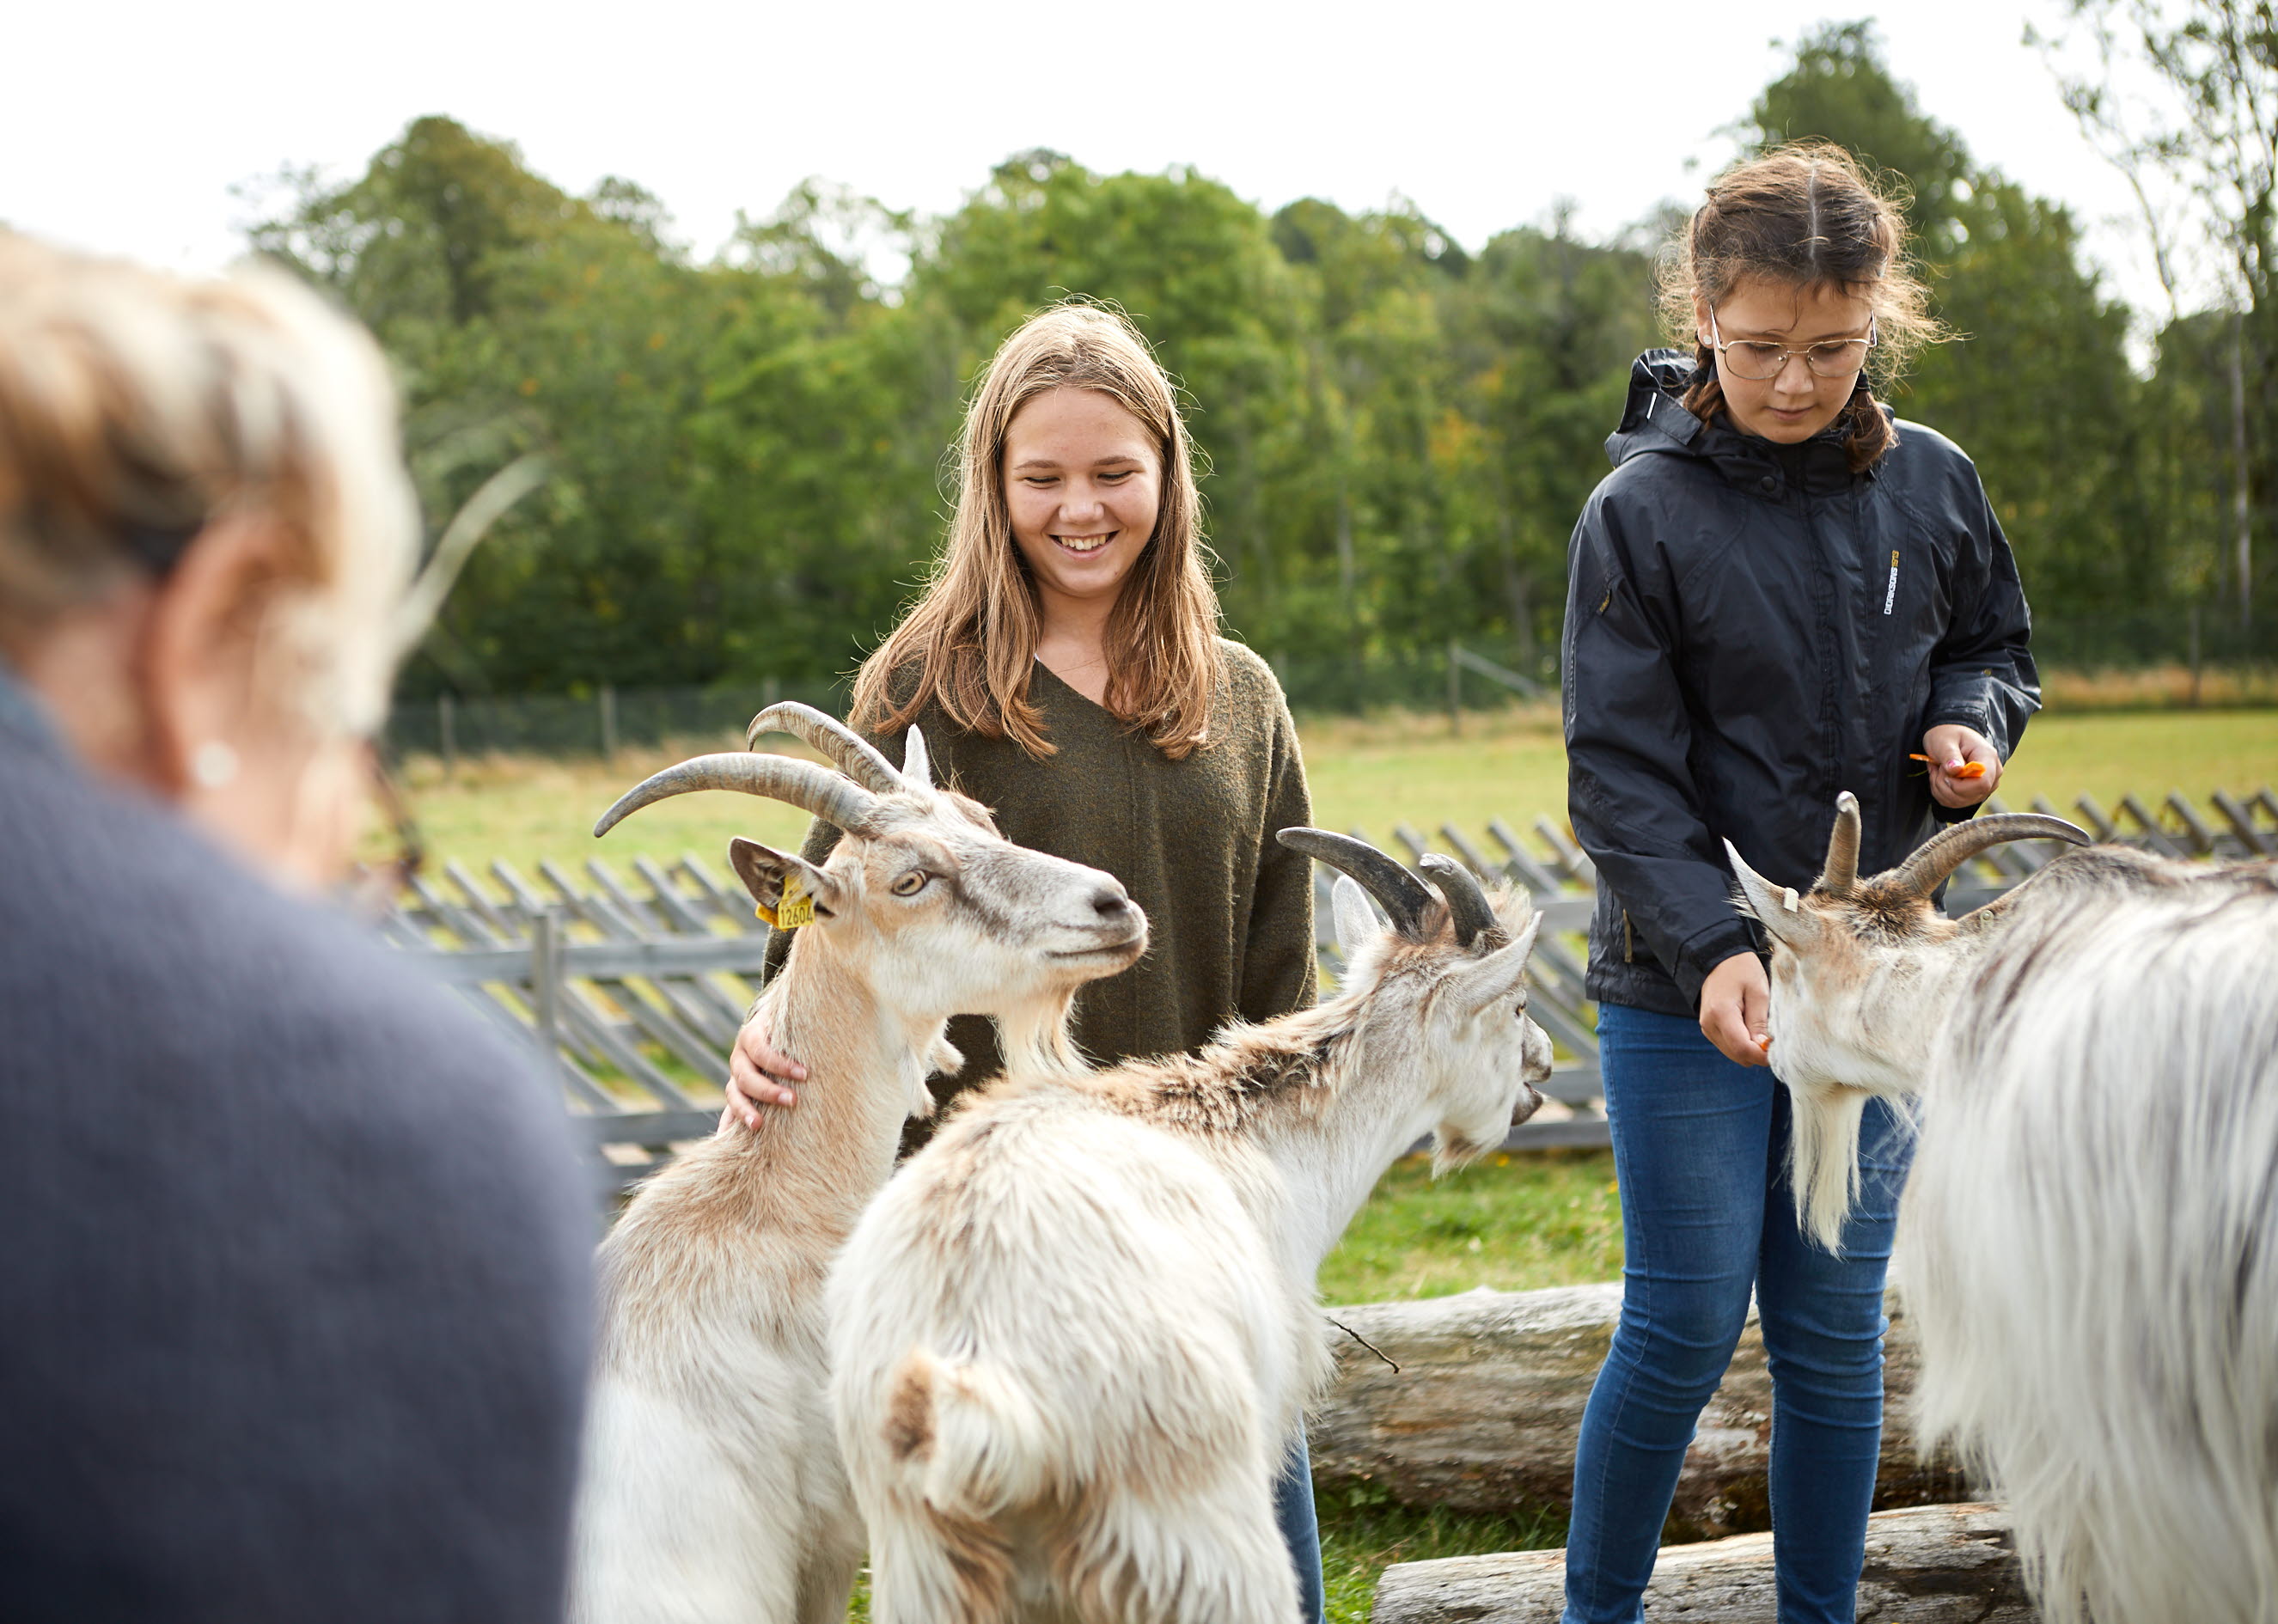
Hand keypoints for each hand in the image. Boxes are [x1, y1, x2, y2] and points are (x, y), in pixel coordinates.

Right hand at [721, 1011, 805, 1129]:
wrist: (772, 1027)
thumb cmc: (791, 1026)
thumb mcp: (793, 1022)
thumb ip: (806, 1025)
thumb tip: (838, 1020)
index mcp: (751, 1036)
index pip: (762, 1051)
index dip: (780, 1063)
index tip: (804, 1074)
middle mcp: (740, 1057)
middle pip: (746, 1076)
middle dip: (768, 1090)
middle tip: (793, 1100)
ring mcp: (736, 1076)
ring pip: (734, 1094)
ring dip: (745, 1110)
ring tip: (758, 1125)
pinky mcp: (737, 1093)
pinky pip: (728, 1111)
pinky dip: (727, 1125)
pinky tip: (725, 1140)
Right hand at [1699, 952, 1771, 1068]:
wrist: (1718, 957)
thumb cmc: (1741, 969)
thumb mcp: (1758, 991)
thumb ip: (1760, 1022)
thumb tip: (1764, 1048)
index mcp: (1721, 1014)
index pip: (1743, 1048)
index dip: (1763, 1055)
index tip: (1780, 1050)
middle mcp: (1709, 1025)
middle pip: (1738, 1055)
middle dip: (1758, 1052)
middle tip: (1773, 1037)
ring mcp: (1707, 1028)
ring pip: (1734, 1054)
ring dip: (1750, 1048)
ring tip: (1761, 1028)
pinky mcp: (1708, 1028)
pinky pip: (1729, 1046)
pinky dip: (1742, 1043)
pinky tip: (1750, 1026)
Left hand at [1922, 723, 2001, 808]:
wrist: (1949, 737)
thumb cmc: (1947, 735)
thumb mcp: (1944, 741)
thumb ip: (1950, 755)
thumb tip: (1956, 770)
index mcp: (1988, 757)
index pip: (1982, 783)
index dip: (1960, 786)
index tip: (1945, 773)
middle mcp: (1992, 774)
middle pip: (1970, 796)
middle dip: (1946, 785)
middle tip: (1938, 767)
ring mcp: (1985, 786)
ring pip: (1960, 802)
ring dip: (1940, 788)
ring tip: (1939, 770)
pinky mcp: (1975, 794)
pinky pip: (1955, 803)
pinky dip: (1941, 793)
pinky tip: (1941, 778)